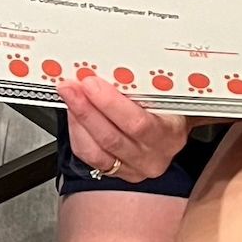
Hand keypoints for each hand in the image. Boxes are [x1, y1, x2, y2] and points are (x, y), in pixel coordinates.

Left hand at [58, 75, 191, 184]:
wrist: (173, 130)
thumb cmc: (170, 108)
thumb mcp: (167, 94)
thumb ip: (145, 85)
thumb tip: (113, 69)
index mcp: (171, 133)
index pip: (138, 123)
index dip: (110, 104)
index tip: (91, 83)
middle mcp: (154, 155)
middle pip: (112, 138)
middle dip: (85, 109)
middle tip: (71, 87)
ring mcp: (134, 167)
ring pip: (96, 150)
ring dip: (77, 121)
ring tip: (69, 97)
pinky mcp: (116, 172)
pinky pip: (89, 157)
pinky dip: (77, 134)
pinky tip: (73, 115)